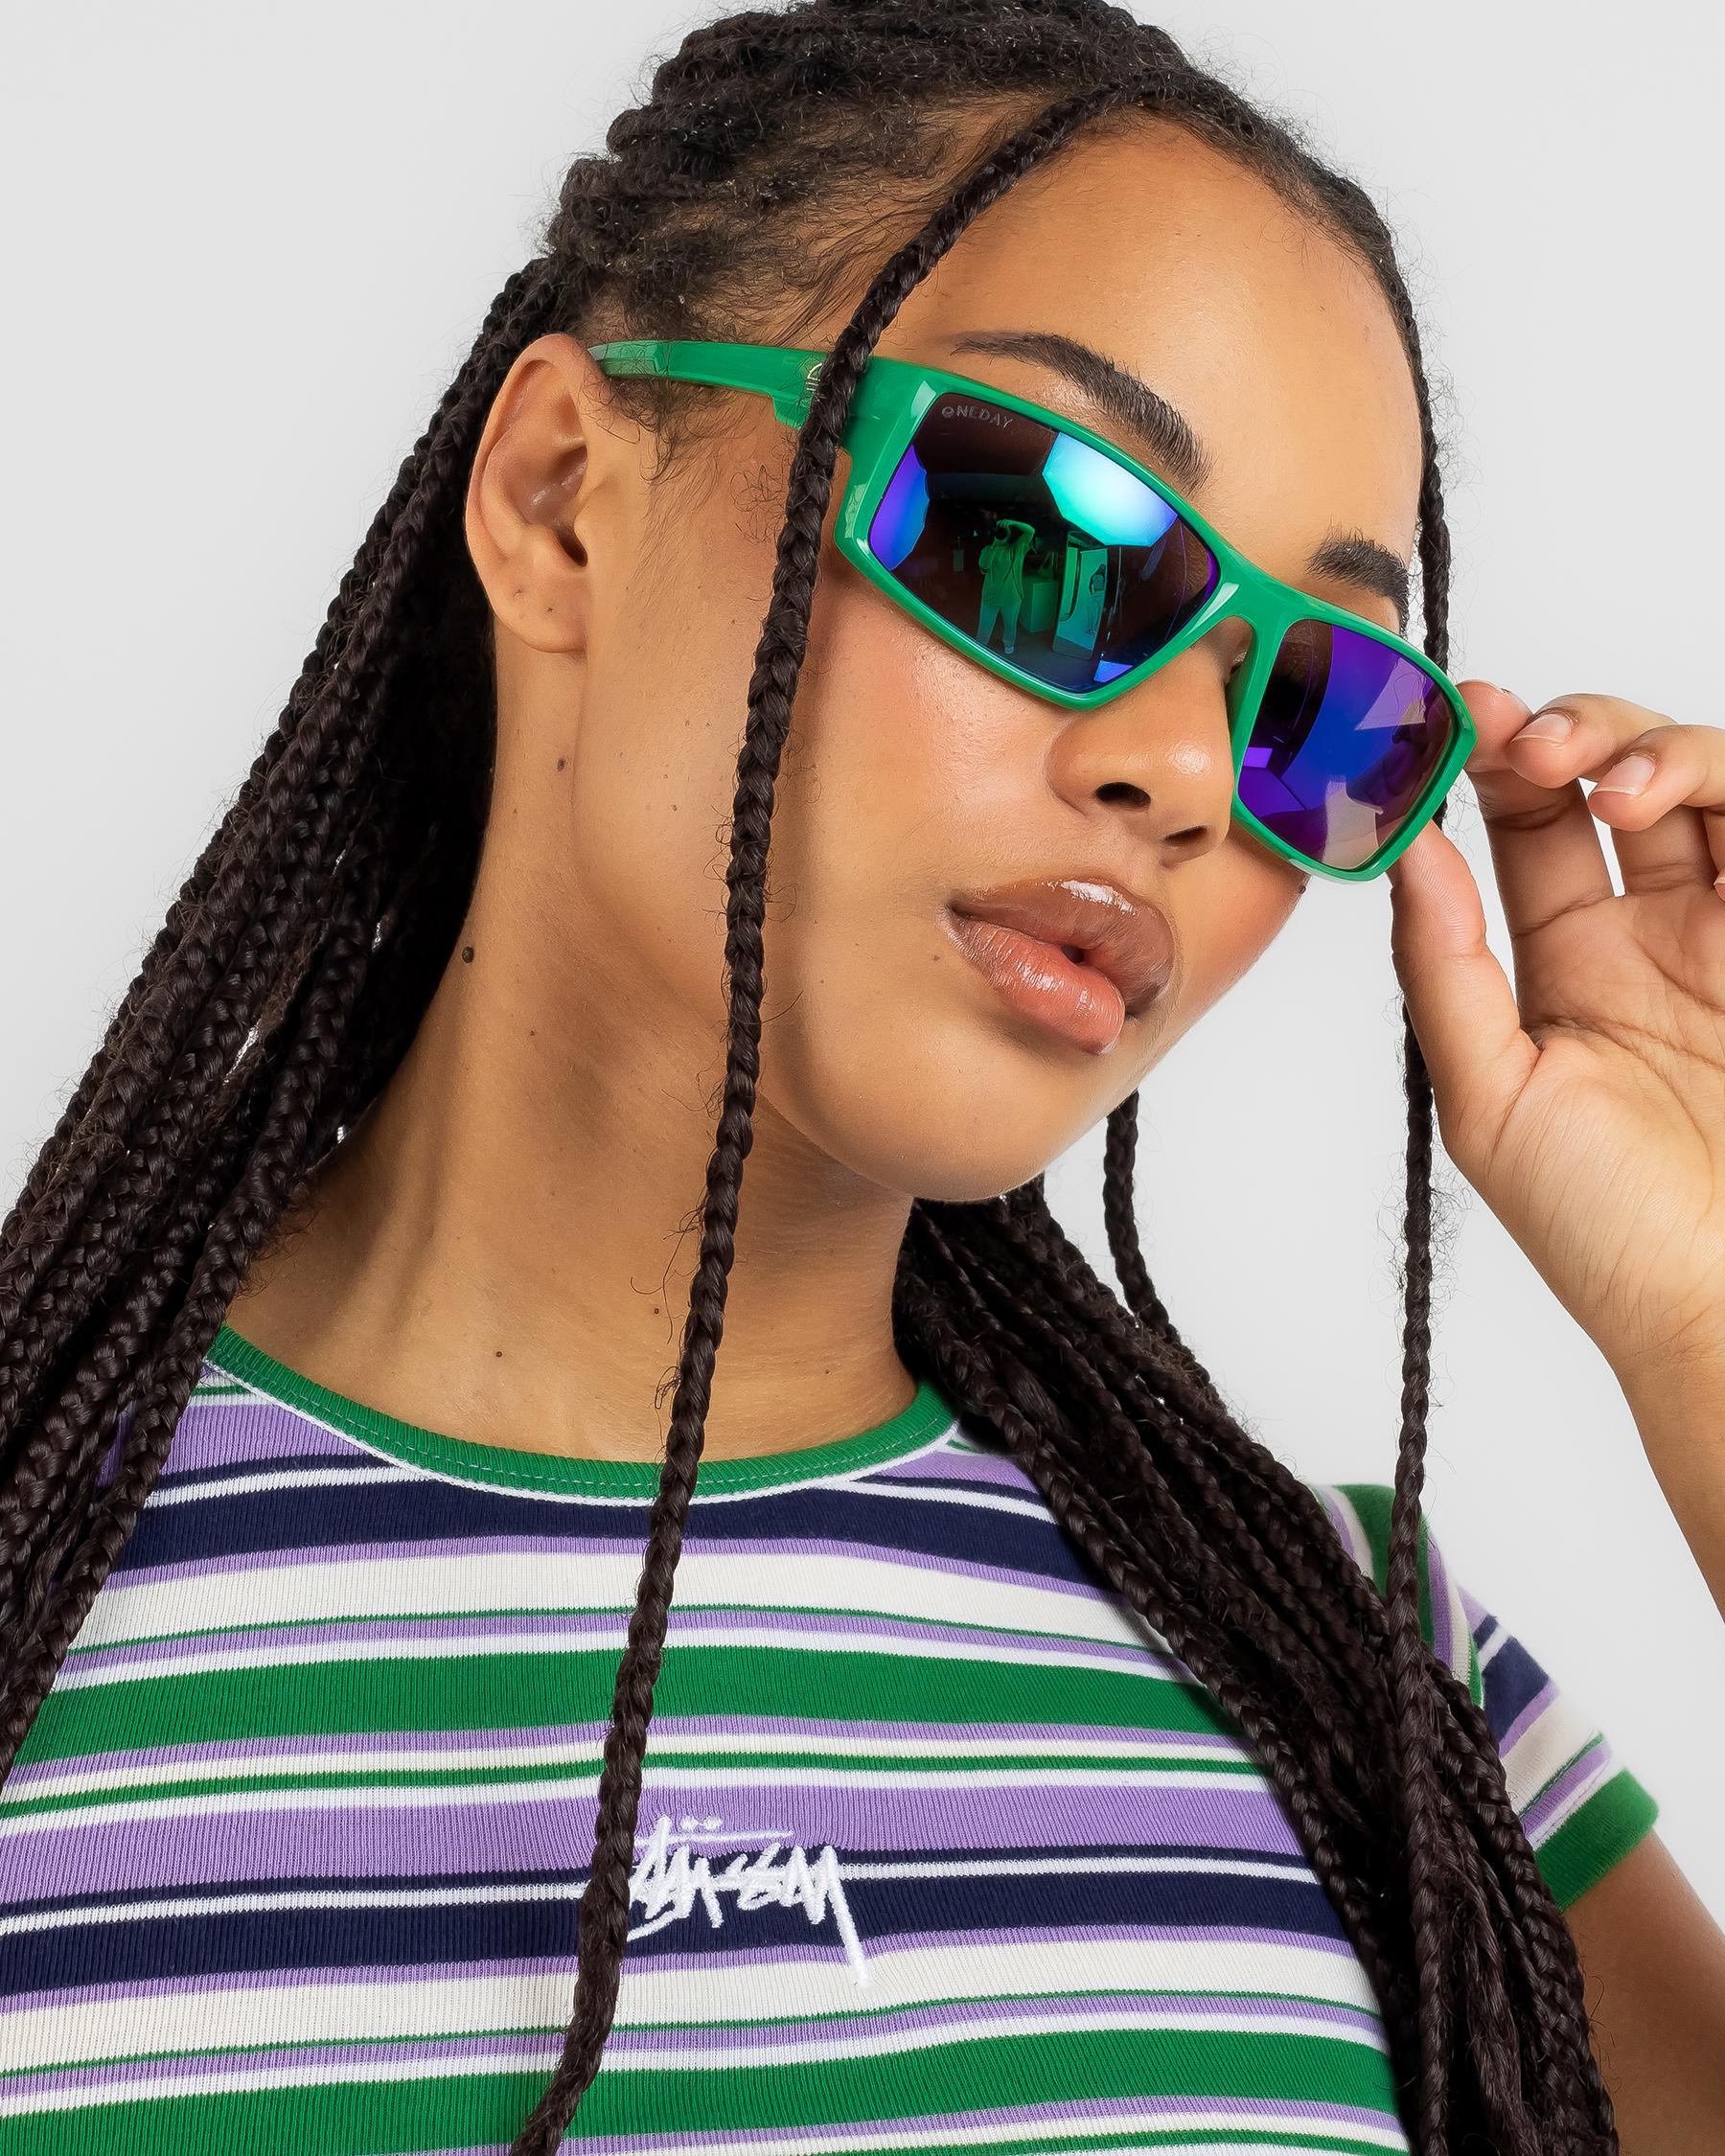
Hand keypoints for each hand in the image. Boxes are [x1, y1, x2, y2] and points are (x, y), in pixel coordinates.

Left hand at [1383, 682, 1724, 1403]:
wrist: (1721, 1305)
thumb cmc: (1604, 1229)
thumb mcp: (1488, 1097)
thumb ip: (1445, 967)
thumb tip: (1408, 848)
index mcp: (1566, 967)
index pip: (1523, 825)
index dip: (1489, 760)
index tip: (1453, 720)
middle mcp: (1654, 935)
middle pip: (1614, 775)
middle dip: (1568, 732)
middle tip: (1527, 743)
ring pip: (1707, 782)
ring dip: (1656, 748)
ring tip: (1612, 787)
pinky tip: (1669, 804)